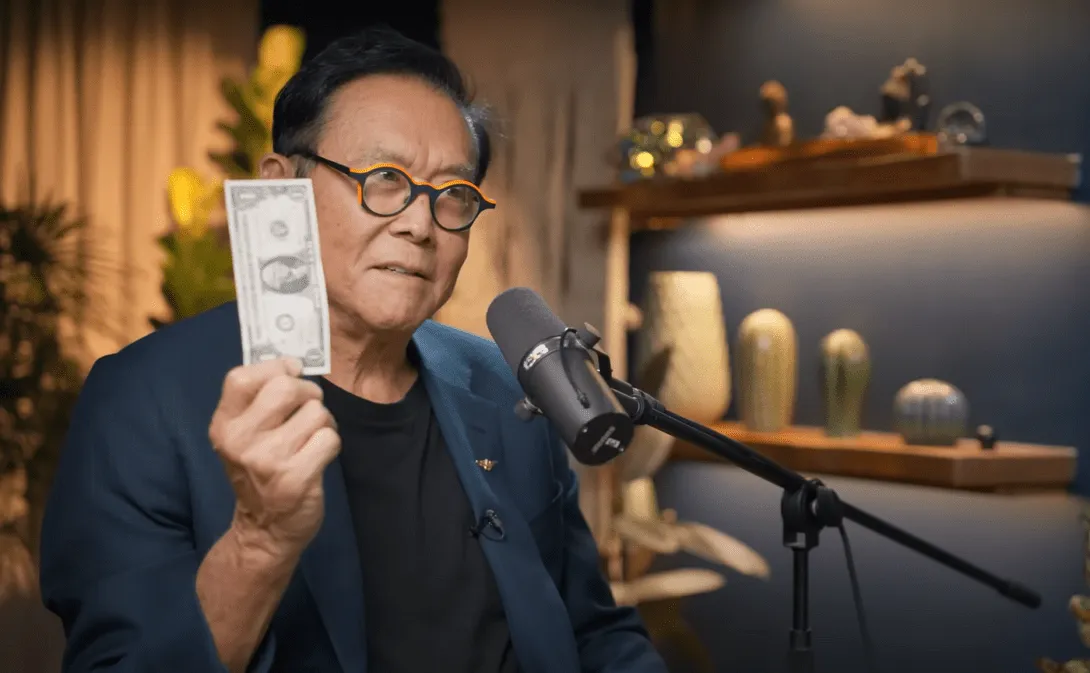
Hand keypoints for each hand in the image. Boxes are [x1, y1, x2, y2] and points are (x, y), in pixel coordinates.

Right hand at [208, 358, 340, 560]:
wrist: (265, 529)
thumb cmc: (260, 471)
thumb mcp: (244, 435)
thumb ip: (257, 399)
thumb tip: (291, 363)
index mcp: (223, 425)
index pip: (241, 377)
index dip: (274, 367)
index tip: (290, 374)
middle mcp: (240, 441)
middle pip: (286, 387)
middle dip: (308, 393)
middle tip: (307, 409)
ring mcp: (268, 461)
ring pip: (316, 412)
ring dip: (322, 422)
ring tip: (310, 439)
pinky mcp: (296, 478)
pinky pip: (330, 438)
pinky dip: (330, 444)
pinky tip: (317, 457)